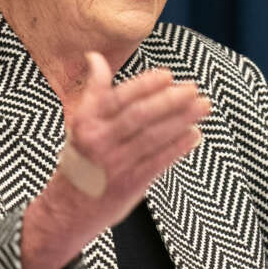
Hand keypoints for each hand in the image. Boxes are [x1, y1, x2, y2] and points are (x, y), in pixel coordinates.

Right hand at [21, 52, 210, 268]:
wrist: (65, 211)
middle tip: (193, 89)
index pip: (120, 97)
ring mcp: (116, 164)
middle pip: (141, 115)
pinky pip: (160, 161)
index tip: (168, 75)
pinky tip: (194, 134)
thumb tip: (95, 57)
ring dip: (182, 119)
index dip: (146, 84)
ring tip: (202, 106)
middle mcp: (100, 141)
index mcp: (86, 122)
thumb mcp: (79, 123)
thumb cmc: (79, 161)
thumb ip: (94, 91)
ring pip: (154, 136)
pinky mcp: (131, 184)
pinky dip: (179, 146)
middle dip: (171, 100)